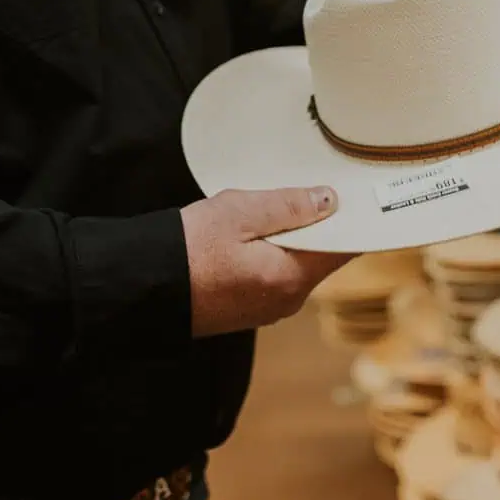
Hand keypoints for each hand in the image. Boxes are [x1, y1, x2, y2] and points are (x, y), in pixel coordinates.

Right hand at [181, 186, 349, 338]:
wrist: (145, 288)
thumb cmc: (187, 249)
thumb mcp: (238, 212)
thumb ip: (287, 206)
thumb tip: (328, 201)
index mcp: (291, 277)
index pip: (344, 249)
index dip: (352, 221)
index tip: (354, 196)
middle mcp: (286, 300)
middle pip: (320, 258)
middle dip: (317, 226)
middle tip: (306, 190)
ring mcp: (266, 309)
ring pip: (295, 266)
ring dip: (290, 240)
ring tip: (271, 209)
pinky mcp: (247, 310)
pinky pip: (273, 277)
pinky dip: (271, 255)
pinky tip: (251, 235)